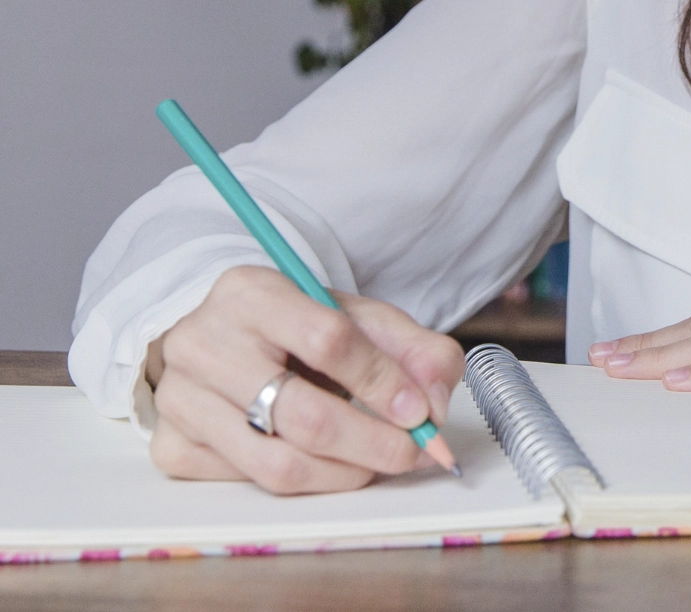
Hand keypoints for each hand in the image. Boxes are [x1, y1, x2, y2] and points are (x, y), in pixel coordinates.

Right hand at [146, 265, 464, 494]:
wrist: (226, 338)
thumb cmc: (298, 327)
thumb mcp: (358, 317)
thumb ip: (412, 348)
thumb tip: (434, 401)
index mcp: (252, 292)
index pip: (326, 339)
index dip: (380, 380)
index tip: (419, 409)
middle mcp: (203, 342)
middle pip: (299, 412)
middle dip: (370, 441)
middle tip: (411, 452)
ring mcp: (180, 398)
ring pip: (274, 462)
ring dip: (343, 473)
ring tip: (378, 462)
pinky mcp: (171, 446)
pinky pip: (249, 483)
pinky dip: (302, 482)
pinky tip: (328, 464)